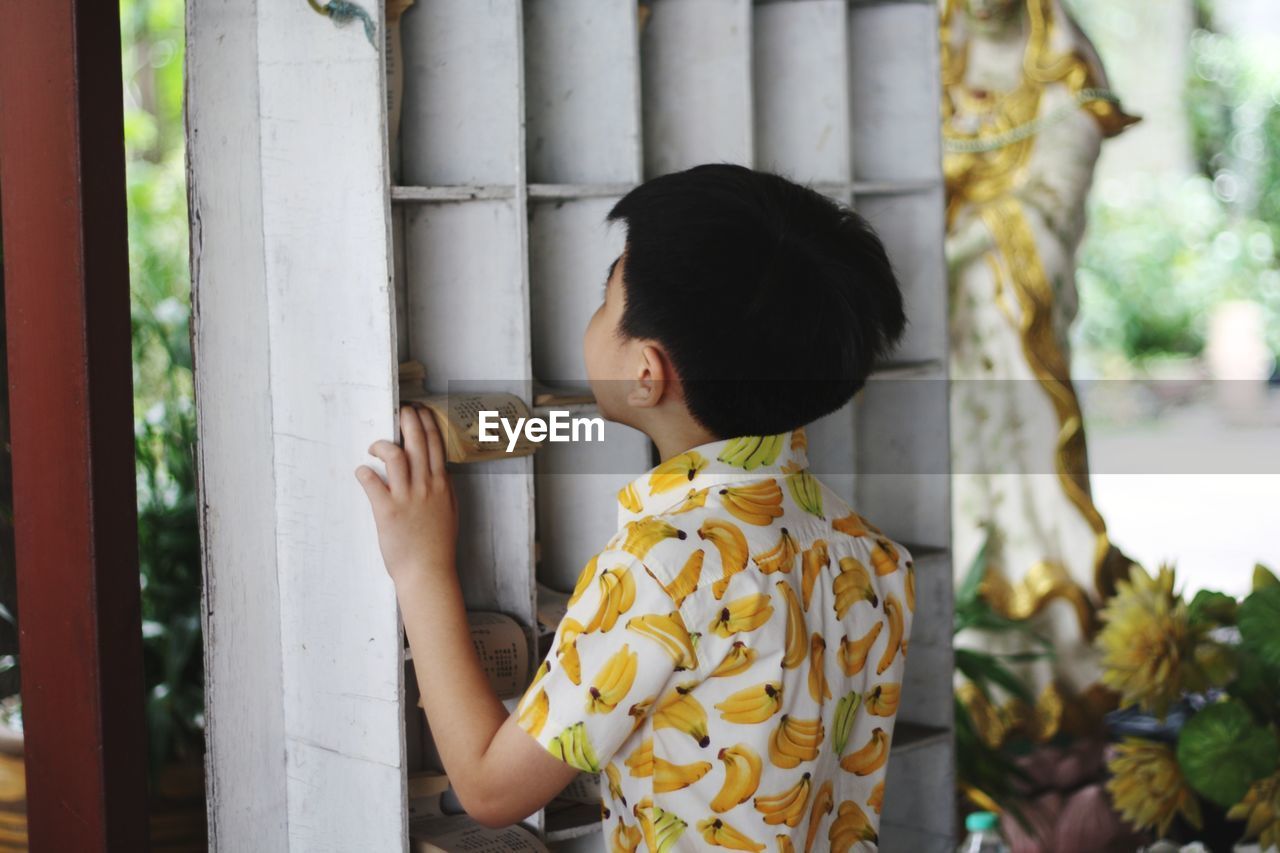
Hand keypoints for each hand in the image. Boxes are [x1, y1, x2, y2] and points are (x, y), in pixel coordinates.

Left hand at [355, 404, 458, 587]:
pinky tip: (361, 471)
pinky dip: (364, 472)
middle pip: (417, 443)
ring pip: (396, 457)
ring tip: (374, 447)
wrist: (428, 571)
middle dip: (409, 420)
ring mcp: (407, 498)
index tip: (420, 411)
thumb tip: (439, 472)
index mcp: (441, 485)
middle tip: (401, 410)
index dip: (427, 424)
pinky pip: (373, 482)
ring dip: (382, 445)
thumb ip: (444, 490)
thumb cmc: (437, 545)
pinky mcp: (387, 511)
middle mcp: (426, 486)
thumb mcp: (450, 512)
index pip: (436, 445)